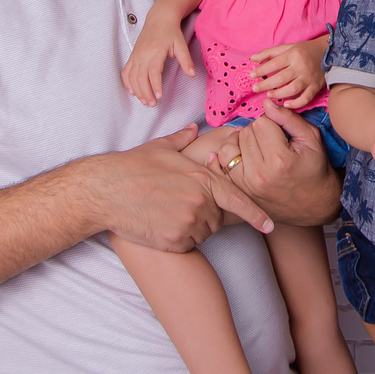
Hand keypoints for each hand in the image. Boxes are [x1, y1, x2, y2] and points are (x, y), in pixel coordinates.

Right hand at [91, 124, 271, 250]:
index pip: (236, 199)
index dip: (255, 214)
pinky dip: (177, 240)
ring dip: (191, 228)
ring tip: (165, 213)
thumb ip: (183, 140)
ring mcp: (187, 221)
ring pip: (202, 233)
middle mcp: (199, 200)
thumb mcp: (160, 148)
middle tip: (177, 205)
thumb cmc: (131, 167)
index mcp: (201, 177)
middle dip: (204, 215)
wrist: (104, 191)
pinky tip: (159, 225)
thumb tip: (193, 128)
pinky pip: (186, 244)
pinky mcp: (174, 240)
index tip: (270, 225)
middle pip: (216, 218)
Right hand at [121, 12, 193, 106]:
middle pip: (141, 77)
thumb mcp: (181, 45)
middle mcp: (143, 54)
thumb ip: (186, 61)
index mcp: (155, 52)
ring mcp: (136, 56)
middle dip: (146, 93)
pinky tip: (132, 91)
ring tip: (144, 101)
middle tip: (152, 104)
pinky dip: (127, 82)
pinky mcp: (132, 56)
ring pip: (132, 76)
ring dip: (137, 90)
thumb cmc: (170, 32)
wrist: (159, 19)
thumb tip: (192, 75)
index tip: (159, 96)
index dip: (155, 85)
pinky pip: (126, 71)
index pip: (153, 72)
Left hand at [207, 99, 340, 226]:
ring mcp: (246, 184)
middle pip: (246, 132)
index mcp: (279, 159)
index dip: (272, 123)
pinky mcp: (239, 190)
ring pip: (230, 145)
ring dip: (243, 142)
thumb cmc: (314, 170)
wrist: (313, 204)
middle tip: (272, 142)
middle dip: (258, 132)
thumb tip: (267, 103)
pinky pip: (222, 162)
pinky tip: (244, 154)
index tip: (281, 132)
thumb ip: (289, 119)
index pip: (261, 123)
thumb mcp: (311, 140)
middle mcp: (259, 173)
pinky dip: (231, 154)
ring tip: (258, 148)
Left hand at [250, 36, 328, 109]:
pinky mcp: (315, 87)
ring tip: (269, 95)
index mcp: (293, 55)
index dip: (260, 71)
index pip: (273, 64)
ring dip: (278, 94)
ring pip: (292, 89)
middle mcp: (301, 67)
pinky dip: (295, 103)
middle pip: (280, 79)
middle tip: (255, 88)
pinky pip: (305, 98)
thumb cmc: (304, 50)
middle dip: (265, 85)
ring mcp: (309, 78)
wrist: (328, 53)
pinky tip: (285, 104)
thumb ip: (269, 53)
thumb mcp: (287, 47)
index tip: (252, 76)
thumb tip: (252, 59)